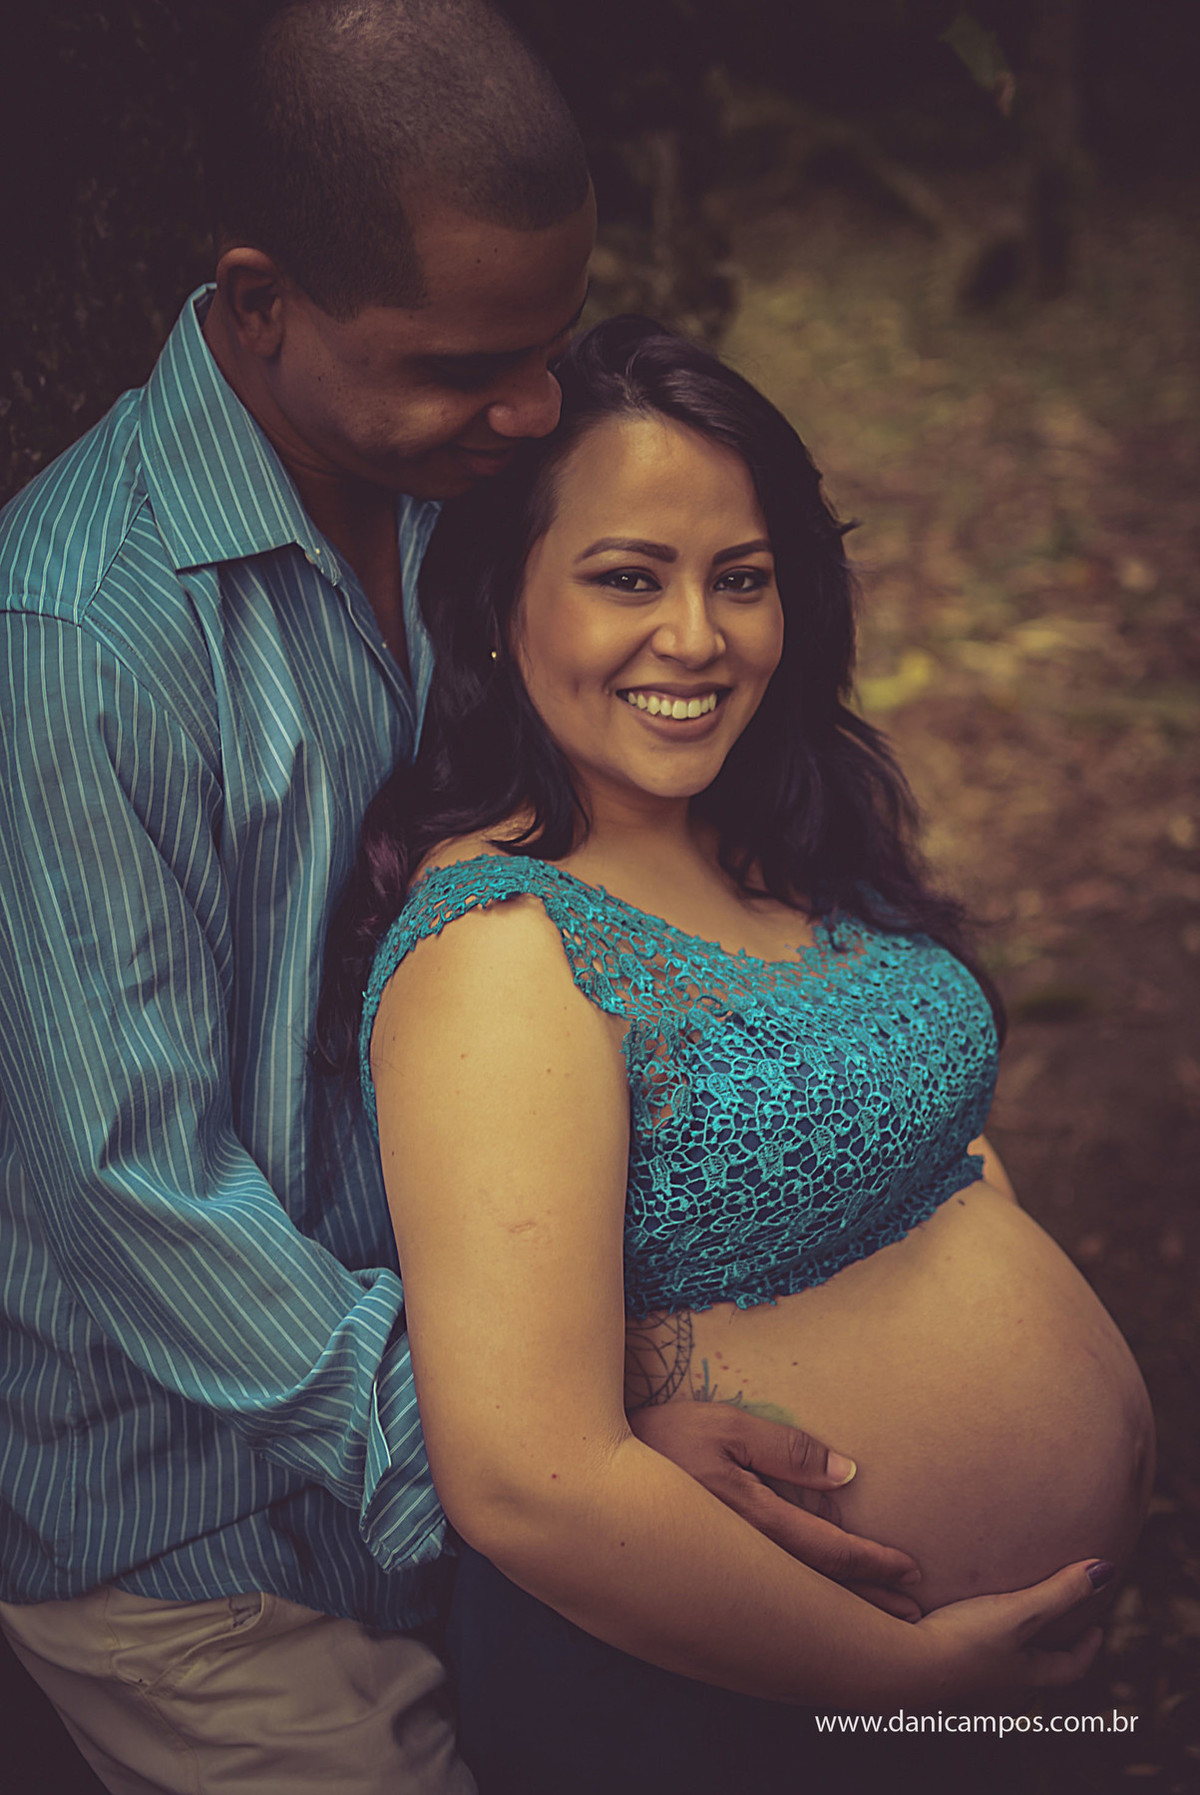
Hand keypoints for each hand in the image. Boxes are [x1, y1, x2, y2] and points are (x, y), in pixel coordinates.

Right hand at [627, 1400, 922, 1618]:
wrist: (583, 1473)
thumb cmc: (658, 1437)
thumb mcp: (723, 1425)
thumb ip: (785, 1449)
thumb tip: (846, 1474)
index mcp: (753, 1519)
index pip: (828, 1551)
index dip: (873, 1563)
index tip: (910, 1572)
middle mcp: (741, 1558)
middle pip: (819, 1591)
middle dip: (868, 1602)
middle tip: (912, 1615)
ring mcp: (719, 1575)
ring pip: (792, 1604)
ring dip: (840, 1615)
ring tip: (878, 1622)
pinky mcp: (699, 1580)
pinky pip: (760, 1603)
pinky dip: (798, 1615)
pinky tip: (809, 1617)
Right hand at [912, 1559, 1108, 1696]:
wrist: (907, 1663)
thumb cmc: (966, 1641)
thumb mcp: (1019, 1613)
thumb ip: (1060, 1592)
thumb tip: (1106, 1571)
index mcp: (1024, 1675)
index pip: (1068, 1669)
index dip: (1086, 1650)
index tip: (1096, 1629)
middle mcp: (999, 1684)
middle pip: (1033, 1672)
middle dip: (1045, 1651)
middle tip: (1052, 1623)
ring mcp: (967, 1680)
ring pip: (997, 1665)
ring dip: (1006, 1646)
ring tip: (1003, 1618)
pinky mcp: (938, 1665)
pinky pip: (963, 1653)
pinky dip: (970, 1640)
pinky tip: (955, 1619)